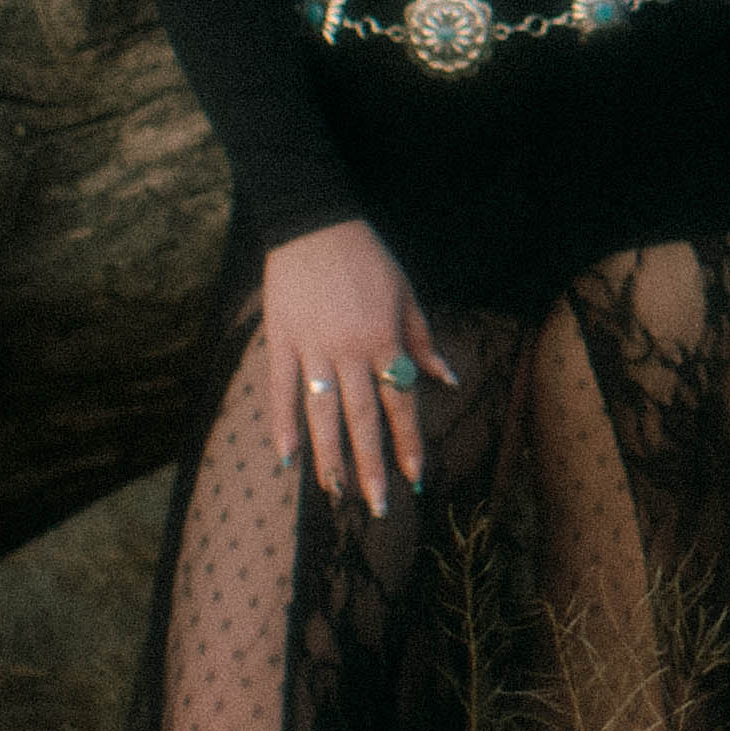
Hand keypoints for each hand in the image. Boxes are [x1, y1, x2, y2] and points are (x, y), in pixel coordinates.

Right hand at [248, 218, 454, 509]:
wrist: (314, 223)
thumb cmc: (367, 258)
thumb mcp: (407, 296)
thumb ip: (423, 342)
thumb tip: (448, 380)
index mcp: (385, 342)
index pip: (401, 403)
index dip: (409, 443)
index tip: (416, 479)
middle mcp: (350, 352)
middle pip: (363, 419)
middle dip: (372, 466)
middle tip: (377, 507)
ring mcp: (313, 349)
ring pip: (322, 413)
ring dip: (329, 456)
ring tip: (335, 493)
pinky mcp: (282, 341)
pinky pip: (281, 390)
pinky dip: (283, 424)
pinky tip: (286, 458)